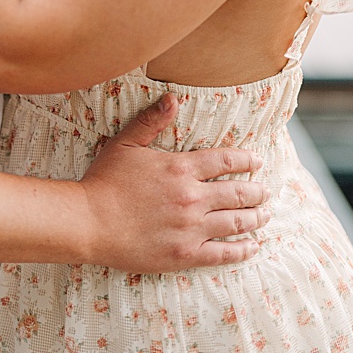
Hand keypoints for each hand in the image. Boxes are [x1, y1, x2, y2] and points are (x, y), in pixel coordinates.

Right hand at [77, 94, 271, 271]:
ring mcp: (190, 227)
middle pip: (239, 192)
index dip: (246, 160)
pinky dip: (242, 250)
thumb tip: (173, 98)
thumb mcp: (126, 144)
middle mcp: (192, 197)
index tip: (257, 162)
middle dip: (257, 192)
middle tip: (266, 192)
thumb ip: (152, 121)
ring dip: (255, 218)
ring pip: (236, 222)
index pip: (226, 161)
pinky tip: (252, 247)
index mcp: (182, 168)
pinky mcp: (184, 254)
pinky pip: (222, 253)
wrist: (86, 222)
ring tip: (265, 215)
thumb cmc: (103, 182)